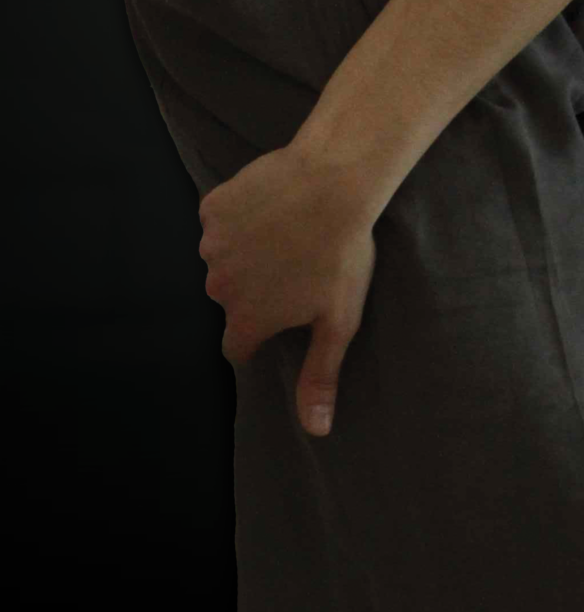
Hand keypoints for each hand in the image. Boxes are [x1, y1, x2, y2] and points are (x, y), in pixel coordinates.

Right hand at [196, 142, 377, 438]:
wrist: (335, 179)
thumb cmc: (342, 252)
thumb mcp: (338, 322)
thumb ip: (319, 377)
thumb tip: (315, 432)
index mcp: (245, 319)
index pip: (239, 346)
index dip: (261, 333)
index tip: (284, 314)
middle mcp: (219, 286)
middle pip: (230, 298)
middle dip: (254, 289)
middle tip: (294, 264)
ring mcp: (212, 244)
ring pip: (224, 256)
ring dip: (246, 250)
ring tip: (287, 231)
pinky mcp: (213, 206)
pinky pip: (221, 217)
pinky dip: (239, 214)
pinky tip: (271, 204)